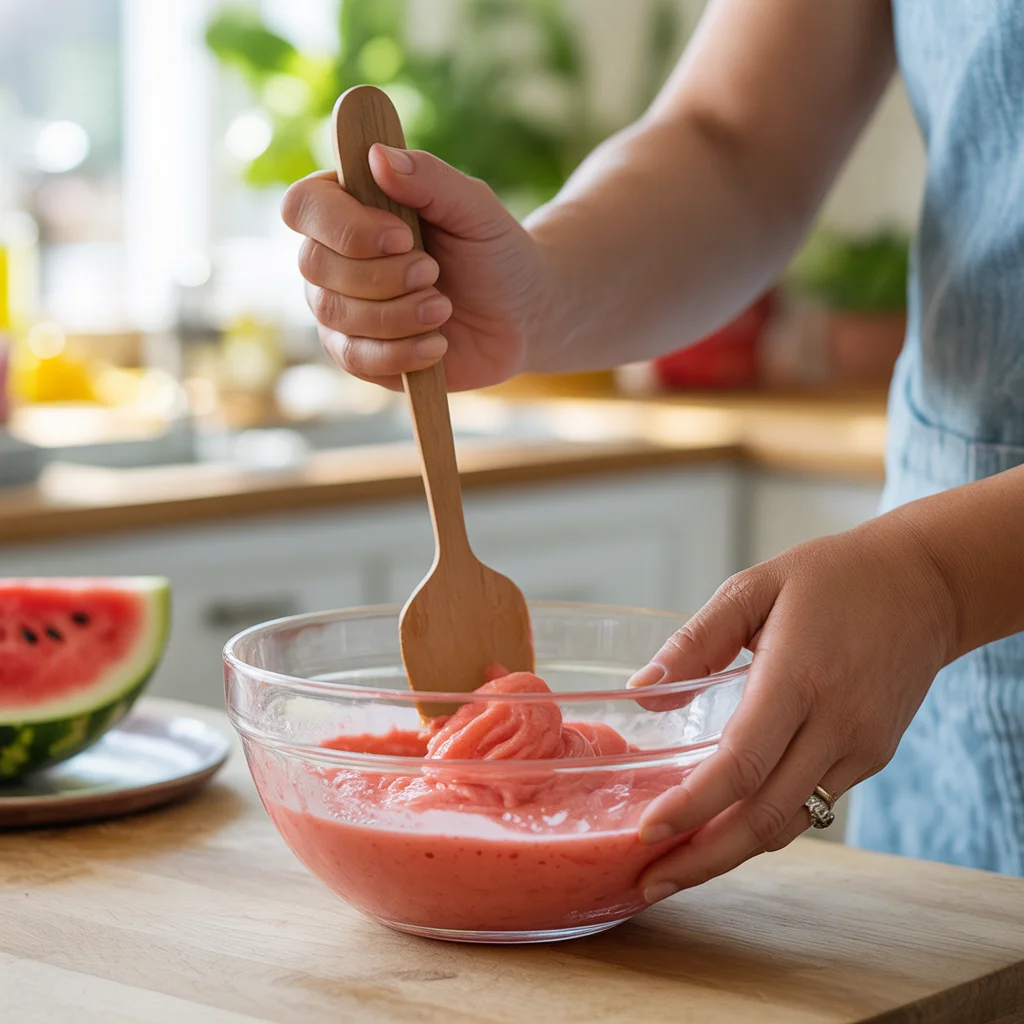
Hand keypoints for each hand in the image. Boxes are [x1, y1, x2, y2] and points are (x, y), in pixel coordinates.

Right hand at [281, 146, 549, 390]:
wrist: (521, 317)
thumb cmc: (494, 253)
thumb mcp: (475, 208)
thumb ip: (430, 178)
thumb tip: (377, 155)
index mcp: (351, 206)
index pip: (304, 205)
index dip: (344, 225)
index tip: (403, 236)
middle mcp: (333, 256)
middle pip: (314, 264)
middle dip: (382, 274)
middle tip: (434, 273)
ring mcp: (341, 308)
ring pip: (335, 313)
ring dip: (398, 314)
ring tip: (443, 307)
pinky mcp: (359, 355)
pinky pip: (355, 358)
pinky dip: (401, 353)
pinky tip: (437, 344)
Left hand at [629, 513, 958, 903]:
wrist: (923, 584)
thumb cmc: (831, 578)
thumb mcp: (753, 588)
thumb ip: (694, 640)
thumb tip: (642, 692)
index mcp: (800, 676)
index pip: (740, 764)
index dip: (691, 807)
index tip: (646, 833)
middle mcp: (836, 723)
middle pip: (764, 816)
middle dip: (703, 858)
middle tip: (649, 881)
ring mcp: (861, 747)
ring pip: (790, 823)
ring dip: (732, 855)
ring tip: (676, 871)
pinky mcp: (872, 756)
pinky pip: (813, 804)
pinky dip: (765, 827)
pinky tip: (725, 832)